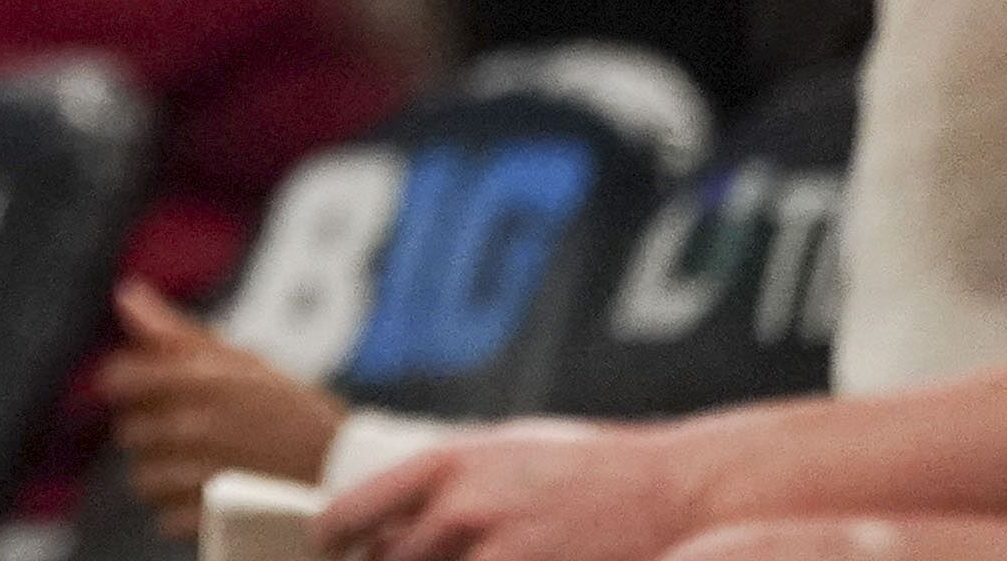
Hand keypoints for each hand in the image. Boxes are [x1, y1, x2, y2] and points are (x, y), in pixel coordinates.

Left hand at [94, 284, 344, 525]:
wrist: (350, 472)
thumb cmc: (296, 412)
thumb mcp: (244, 362)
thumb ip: (176, 333)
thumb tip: (125, 295)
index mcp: (202, 380)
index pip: (120, 379)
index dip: (128, 388)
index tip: (145, 395)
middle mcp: (197, 425)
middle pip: (130, 432)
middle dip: (152, 433)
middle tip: (189, 435)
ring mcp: (204, 473)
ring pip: (143, 478)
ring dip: (162, 477)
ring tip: (199, 468)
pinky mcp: (215, 517)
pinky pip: (165, 518)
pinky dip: (181, 513)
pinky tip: (211, 497)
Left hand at [314, 421, 717, 560]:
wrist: (676, 494)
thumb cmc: (593, 472)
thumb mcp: (510, 455)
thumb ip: (456, 487)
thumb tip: (403, 523)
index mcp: (449, 466)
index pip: (353, 513)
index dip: (333, 539)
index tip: (331, 549)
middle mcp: (463, 509)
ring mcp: (500, 553)